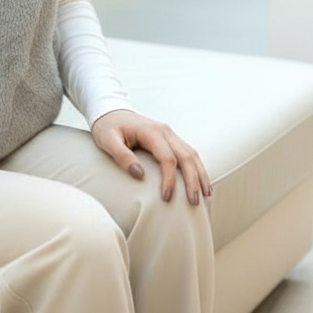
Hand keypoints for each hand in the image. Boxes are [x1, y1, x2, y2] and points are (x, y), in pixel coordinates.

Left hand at [91, 109, 211, 205]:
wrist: (110, 111)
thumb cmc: (107, 127)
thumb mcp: (108, 141)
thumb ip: (122, 156)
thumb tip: (139, 174)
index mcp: (151, 131)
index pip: (167, 158)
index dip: (169, 179)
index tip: (166, 198)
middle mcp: (164, 130)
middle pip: (186, 156)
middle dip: (193, 180)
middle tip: (194, 202)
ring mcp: (169, 133)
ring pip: (192, 154)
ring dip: (200, 174)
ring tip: (205, 195)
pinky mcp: (170, 138)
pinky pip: (188, 152)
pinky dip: (196, 167)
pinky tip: (200, 182)